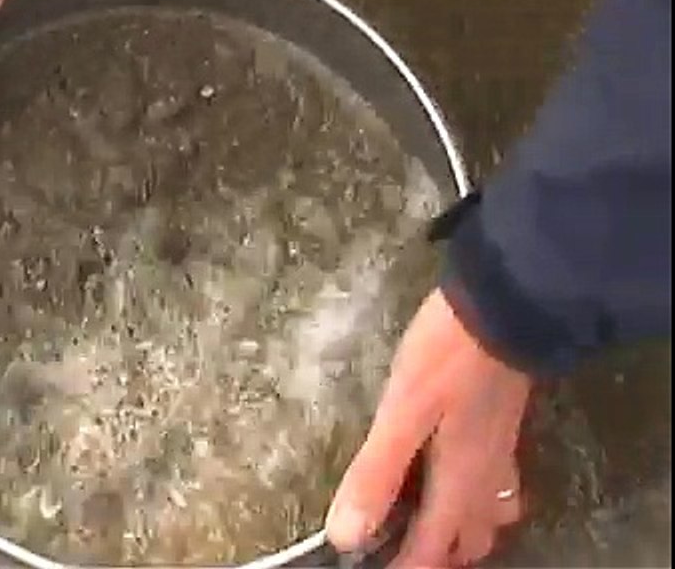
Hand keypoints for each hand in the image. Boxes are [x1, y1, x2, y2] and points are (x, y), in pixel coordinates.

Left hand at [326, 288, 531, 567]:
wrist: (503, 308)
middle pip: (471, 539)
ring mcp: (501, 449)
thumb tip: (347, 535)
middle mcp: (486, 475)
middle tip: (402, 546)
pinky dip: (477, 494)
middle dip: (440, 553)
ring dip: (463, 527)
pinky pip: (498, 481)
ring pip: (492, 514)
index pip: (433, 547)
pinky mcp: (504, 422)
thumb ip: (377, 473)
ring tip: (429, 518)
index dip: (405, 568)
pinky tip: (457, 469)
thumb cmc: (446, 359)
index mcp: (459, 480)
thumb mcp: (402, 412)